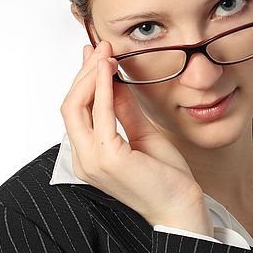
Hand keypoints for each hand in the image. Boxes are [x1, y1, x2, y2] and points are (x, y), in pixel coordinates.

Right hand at [60, 41, 213, 235]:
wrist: (182, 205)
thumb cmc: (166, 176)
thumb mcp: (142, 134)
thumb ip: (124, 110)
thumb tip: (113, 81)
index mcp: (90, 156)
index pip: (76, 111)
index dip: (84, 80)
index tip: (96, 55)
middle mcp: (84, 159)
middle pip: (70, 105)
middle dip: (84, 73)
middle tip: (100, 47)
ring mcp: (93, 161)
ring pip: (76, 107)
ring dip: (90, 75)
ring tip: (105, 52)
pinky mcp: (108, 158)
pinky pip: (100, 114)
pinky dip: (102, 88)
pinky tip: (109, 69)